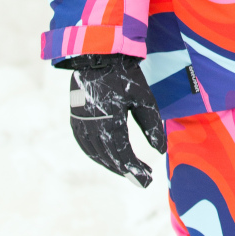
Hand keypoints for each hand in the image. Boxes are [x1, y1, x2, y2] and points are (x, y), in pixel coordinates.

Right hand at [59, 54, 167, 187]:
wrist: (98, 55)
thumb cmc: (125, 76)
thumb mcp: (144, 100)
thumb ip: (151, 127)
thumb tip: (160, 151)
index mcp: (110, 122)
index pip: (123, 156)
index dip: (135, 171)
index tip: (148, 180)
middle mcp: (92, 126)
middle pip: (109, 158)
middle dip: (127, 171)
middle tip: (143, 180)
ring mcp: (80, 123)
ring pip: (95, 154)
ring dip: (111, 165)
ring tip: (127, 170)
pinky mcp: (75, 118)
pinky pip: (84, 145)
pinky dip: (96, 155)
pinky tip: (107, 158)